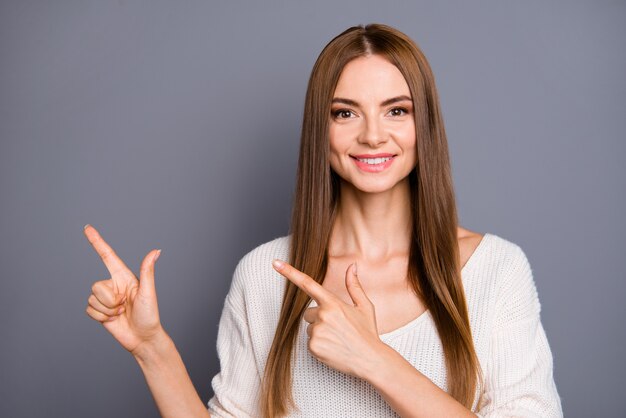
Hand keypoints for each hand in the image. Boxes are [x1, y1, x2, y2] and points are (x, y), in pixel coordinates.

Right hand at [84, 224, 163, 355]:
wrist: (142, 338)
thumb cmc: (149, 315)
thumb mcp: (148, 292)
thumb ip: (147, 271)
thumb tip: (156, 250)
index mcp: (124, 277)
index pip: (107, 256)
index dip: (97, 241)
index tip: (87, 228)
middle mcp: (113, 285)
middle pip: (96, 285)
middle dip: (109, 300)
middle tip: (124, 306)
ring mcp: (106, 298)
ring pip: (92, 298)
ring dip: (106, 310)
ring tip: (120, 313)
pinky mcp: (99, 311)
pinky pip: (89, 310)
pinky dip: (101, 317)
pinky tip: (113, 320)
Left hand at [272, 259, 386, 378]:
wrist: (370, 360)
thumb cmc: (367, 332)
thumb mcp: (364, 306)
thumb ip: (354, 285)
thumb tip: (352, 266)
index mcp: (333, 303)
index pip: (307, 283)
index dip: (289, 272)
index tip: (275, 263)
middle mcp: (322, 315)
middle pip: (309, 313)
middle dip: (319, 318)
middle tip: (337, 328)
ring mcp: (317, 331)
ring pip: (310, 328)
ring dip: (320, 332)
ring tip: (337, 339)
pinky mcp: (313, 346)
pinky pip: (310, 342)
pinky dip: (319, 345)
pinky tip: (333, 348)